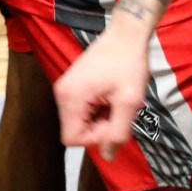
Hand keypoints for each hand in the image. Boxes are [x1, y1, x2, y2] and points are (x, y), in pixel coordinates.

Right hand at [54, 16, 151, 152]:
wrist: (127, 33)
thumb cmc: (129, 64)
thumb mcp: (129, 102)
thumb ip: (117, 132)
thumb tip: (108, 157)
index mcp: (70, 98)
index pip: (72, 139)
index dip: (96, 137)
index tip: (114, 119)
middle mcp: (61, 94)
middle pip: (74, 130)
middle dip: (99, 127)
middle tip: (118, 108)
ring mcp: (65, 88)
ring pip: (79, 121)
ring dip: (100, 118)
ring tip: (116, 99)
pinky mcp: (72, 84)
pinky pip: (81, 109)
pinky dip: (97, 109)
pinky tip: (111, 95)